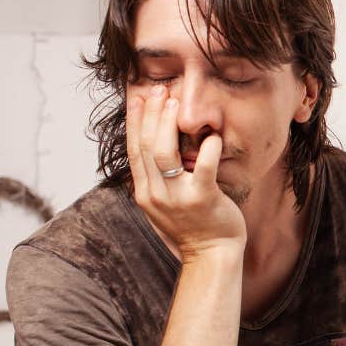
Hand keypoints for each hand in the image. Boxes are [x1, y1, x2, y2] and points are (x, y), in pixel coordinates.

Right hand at [126, 85, 245, 259]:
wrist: (212, 255)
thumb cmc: (194, 225)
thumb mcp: (165, 202)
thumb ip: (158, 178)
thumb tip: (156, 145)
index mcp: (144, 193)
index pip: (134, 150)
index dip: (135, 122)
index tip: (137, 98)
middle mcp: (155, 195)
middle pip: (145, 146)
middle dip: (150, 114)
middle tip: (158, 90)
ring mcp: (177, 198)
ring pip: (164, 154)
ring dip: (168, 124)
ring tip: (175, 102)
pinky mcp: (203, 200)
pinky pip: (204, 169)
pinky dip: (208, 149)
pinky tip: (212, 135)